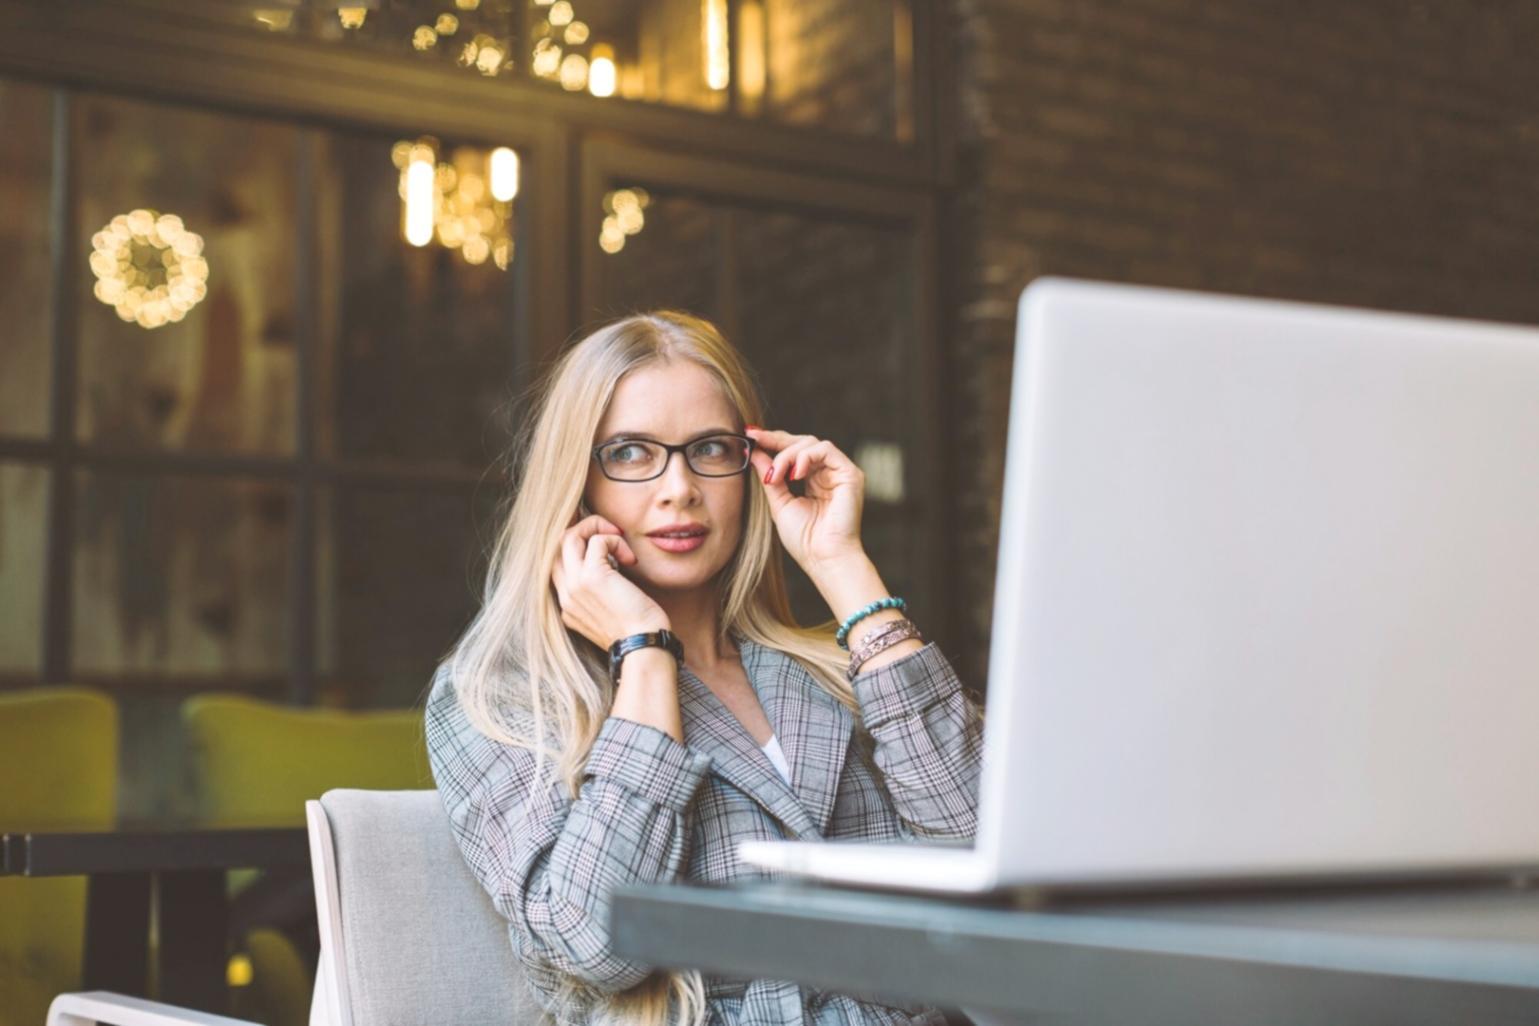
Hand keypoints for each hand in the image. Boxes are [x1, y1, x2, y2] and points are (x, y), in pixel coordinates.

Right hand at [551, 515, 669, 649]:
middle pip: (556, 546)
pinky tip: (630, 559)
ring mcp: (575, 585)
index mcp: (567, 605)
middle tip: (610, 535)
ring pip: (568, 537)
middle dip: (582, 532)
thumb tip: (612, 567)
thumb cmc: (637, 631)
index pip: (557, 564)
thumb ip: (600, 595)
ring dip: (594, 528)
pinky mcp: (593, 576)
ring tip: (617, 538)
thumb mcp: (609, 614)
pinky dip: (615, 540)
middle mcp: (565, 595)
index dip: (577, 546)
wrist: (643, 646)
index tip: (601, 543)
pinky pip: (597, 540)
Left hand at [746, 427, 865, 574]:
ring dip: (788, 454)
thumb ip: (769, 475)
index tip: (749, 434)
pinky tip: (794, 474)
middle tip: (754, 439)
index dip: (771, 442)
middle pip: (802, 442)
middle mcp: (828, 473)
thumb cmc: (804, 539)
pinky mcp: (850, 473)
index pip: (793, 452)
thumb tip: (754, 452)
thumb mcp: (779, 503)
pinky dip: (806, 457)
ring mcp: (840, 473)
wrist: (823, 558)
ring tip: (777, 475)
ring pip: (811, 443)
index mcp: (813, 481)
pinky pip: (826, 449)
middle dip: (775, 440)